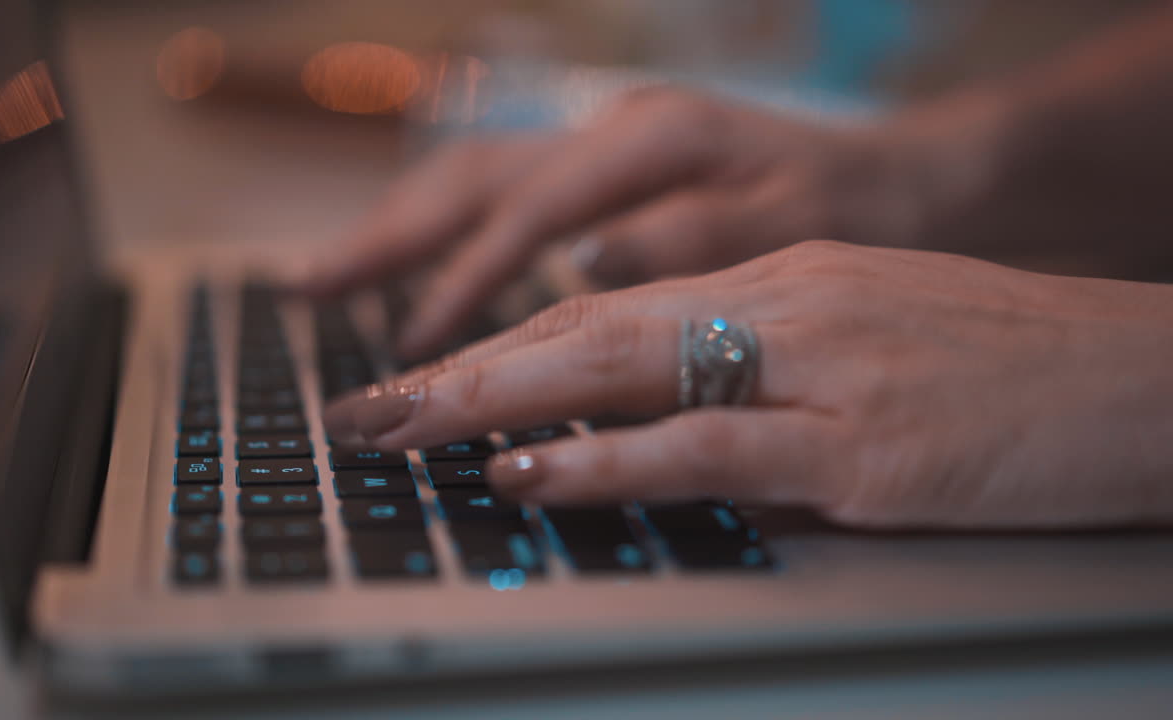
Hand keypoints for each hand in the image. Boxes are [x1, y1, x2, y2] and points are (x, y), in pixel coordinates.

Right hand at [301, 87, 964, 358]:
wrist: (908, 171)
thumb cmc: (860, 201)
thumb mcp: (802, 219)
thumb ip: (695, 237)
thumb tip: (585, 263)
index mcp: (653, 141)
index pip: (529, 214)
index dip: (463, 284)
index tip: (414, 357)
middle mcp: (612, 132)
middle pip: (472, 179)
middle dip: (385, 238)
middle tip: (302, 291)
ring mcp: (604, 147)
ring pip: (475, 179)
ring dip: (398, 231)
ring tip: (326, 281)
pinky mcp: (607, 172)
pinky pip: (504, 196)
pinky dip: (447, 234)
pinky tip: (417, 272)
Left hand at [323, 241, 1172, 528]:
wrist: (1149, 375)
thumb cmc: (1012, 365)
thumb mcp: (868, 342)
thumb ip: (761, 366)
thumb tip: (657, 415)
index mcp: (781, 278)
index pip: (606, 305)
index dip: (498, 342)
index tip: (415, 377)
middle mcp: (784, 303)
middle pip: (586, 326)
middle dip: (462, 370)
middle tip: (366, 407)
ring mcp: (819, 368)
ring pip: (623, 368)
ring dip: (496, 402)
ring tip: (400, 430)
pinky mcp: (862, 442)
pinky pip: (707, 443)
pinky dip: (607, 457)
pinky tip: (529, 468)